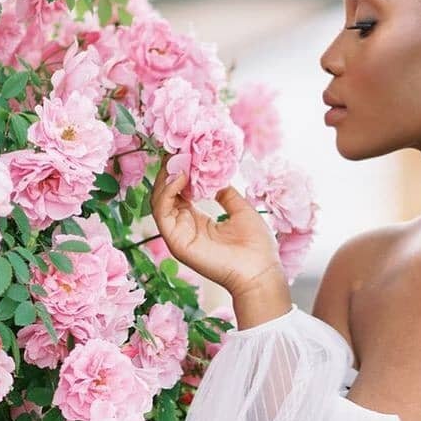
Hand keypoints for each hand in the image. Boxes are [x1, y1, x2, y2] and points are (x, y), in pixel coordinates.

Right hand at [149, 155, 284, 294]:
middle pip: (165, 193)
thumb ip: (225, 192)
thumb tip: (215, 173)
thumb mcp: (240, 210)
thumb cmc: (256, 246)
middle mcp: (184, 228)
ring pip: (159, 200)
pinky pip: (161, 212)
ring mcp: (178, 235)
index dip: (181, 170)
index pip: (179, 192)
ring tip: (179, 159)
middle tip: (179, 148)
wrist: (261, 272)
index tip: (187, 150)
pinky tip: (180, 177)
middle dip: (171, 169)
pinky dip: (167, 191)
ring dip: (166, 176)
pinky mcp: (176, 242)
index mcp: (197, 222)